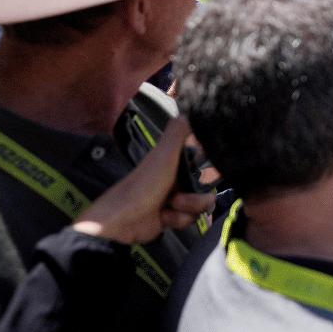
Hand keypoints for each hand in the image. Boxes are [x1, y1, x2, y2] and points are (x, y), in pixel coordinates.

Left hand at [72, 117, 214, 244]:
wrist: (123, 220)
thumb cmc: (143, 185)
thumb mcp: (163, 155)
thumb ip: (177, 133)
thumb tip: (188, 111)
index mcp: (174, 162)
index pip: (202, 162)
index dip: (209, 169)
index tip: (207, 174)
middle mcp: (176, 180)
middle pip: (205, 189)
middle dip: (198, 198)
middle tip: (180, 198)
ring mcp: (175, 200)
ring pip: (199, 206)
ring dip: (187, 209)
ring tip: (170, 208)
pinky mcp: (172, 217)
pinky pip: (189, 219)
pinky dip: (177, 220)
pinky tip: (164, 218)